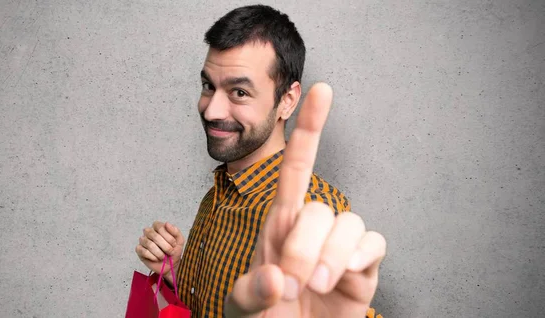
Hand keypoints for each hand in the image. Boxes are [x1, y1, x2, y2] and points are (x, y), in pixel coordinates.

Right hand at [135, 221, 184, 282]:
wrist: (171, 265)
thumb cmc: (174, 251)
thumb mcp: (179, 240)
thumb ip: (175, 231)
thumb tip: (167, 224)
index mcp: (158, 227)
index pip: (159, 226)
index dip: (168, 236)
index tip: (174, 244)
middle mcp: (149, 232)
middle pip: (153, 235)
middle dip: (165, 246)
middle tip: (170, 252)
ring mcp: (143, 241)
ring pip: (149, 244)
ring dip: (159, 252)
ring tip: (163, 256)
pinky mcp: (139, 250)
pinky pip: (143, 251)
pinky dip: (152, 256)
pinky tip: (156, 259)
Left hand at [224, 83, 386, 316]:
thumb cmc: (265, 316)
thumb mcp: (243, 306)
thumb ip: (252, 292)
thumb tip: (278, 277)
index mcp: (281, 223)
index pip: (296, 166)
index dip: (309, 128)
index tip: (320, 88)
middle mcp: (312, 227)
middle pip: (318, 207)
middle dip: (302, 247)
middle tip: (291, 284)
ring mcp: (339, 246)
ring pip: (349, 222)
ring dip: (331, 256)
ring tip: (315, 285)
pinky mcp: (363, 267)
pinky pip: (375, 244)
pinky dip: (361, 257)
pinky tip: (346, 275)